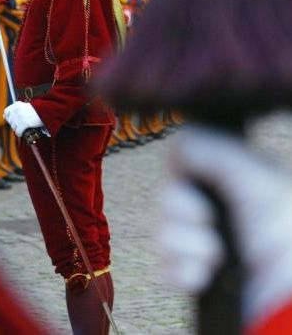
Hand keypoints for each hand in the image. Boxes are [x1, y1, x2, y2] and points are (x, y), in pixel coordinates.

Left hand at [3, 101, 43, 137]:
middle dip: (14, 124)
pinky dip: (20, 133)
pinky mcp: (24, 124)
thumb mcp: (25, 105)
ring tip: (23, 128)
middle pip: (10, 121)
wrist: (47, 111)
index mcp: (16, 105)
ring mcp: (20, 117)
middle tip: (21, 124)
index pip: (6, 112)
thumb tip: (4, 115)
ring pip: (13, 127)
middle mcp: (17, 110)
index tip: (13, 120)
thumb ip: (15, 109)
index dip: (9, 117)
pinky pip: (18, 132)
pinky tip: (23, 132)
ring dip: (18, 129)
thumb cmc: (37, 109)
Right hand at [159, 126, 291, 323]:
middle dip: (186, 212)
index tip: (199, 181)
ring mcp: (199, 242)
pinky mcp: (190, 274)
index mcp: (228, 179)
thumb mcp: (261, 182)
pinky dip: (181, 272)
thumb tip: (179, 138)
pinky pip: (161, 265)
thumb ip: (218, 152)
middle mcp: (211, 207)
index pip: (181, 157)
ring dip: (188, 246)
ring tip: (217, 257)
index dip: (183, 170)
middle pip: (165, 194)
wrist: (287, 299)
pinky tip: (205, 276)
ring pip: (160, 231)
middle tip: (211, 221)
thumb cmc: (291, 240)